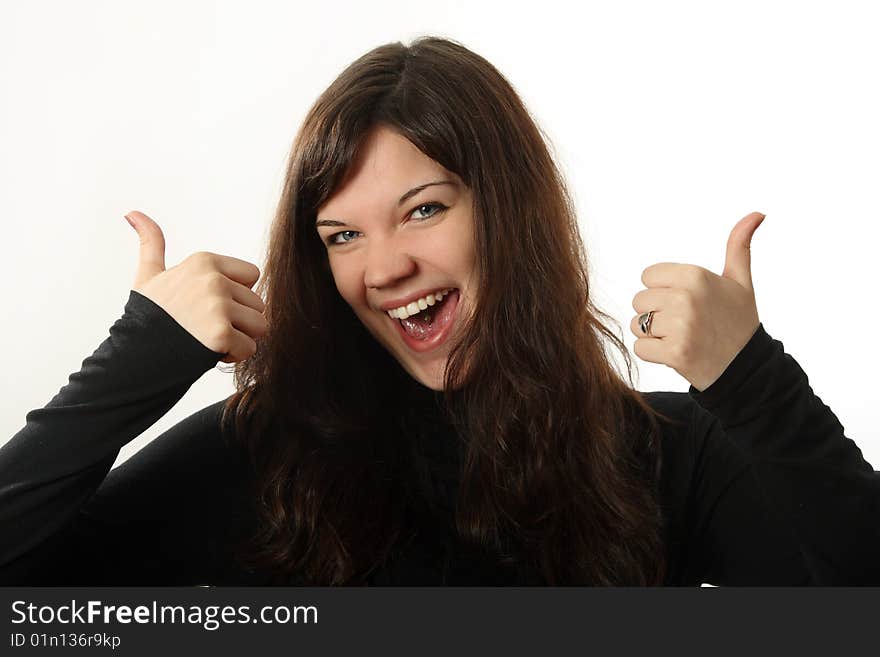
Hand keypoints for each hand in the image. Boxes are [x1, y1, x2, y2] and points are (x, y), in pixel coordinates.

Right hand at [124, 210, 267, 363]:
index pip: (252, 276)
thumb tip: (132, 213)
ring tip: (209, 338)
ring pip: (259, 326)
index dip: (236, 296)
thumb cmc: (147, 317)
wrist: (133, 355)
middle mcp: (213, 279)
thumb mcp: (149, 276)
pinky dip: (234, 356)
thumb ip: (151, 243)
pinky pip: (250, 348)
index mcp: (204, 261)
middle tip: (206, 327)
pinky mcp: (220, 334)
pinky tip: (208, 352)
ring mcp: (217, 306)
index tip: (208, 305)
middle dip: (239, 321)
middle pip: (258, 303)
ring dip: (239, 338)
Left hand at [629, 211, 765, 391]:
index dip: (662, 291)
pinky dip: (653, 354)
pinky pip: (640, 348)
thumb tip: (756, 213)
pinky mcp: (674, 353)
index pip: (647, 277)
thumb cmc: (738, 321)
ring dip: (653, 335)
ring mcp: (680, 326)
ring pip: (637, 325)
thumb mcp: (740, 282)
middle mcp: (686, 297)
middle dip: (656, 314)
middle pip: (639, 301)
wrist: (747, 368)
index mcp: (695, 275)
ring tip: (682, 337)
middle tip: (684, 323)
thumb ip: (739, 246)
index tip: (685, 302)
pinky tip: (678, 353)